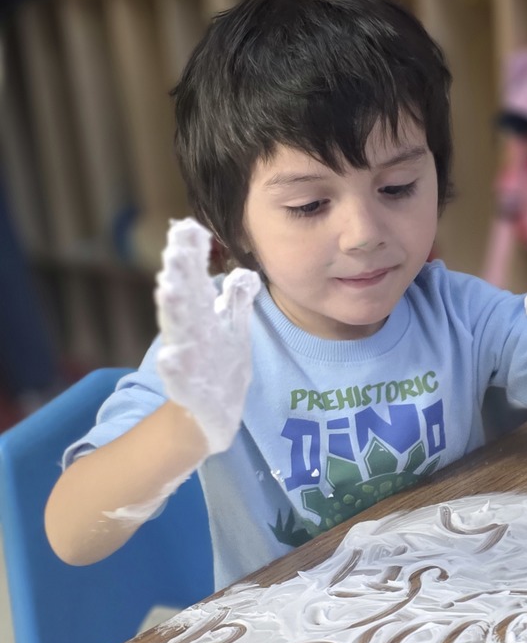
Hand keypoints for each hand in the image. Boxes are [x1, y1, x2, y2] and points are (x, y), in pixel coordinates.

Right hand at [154, 217, 260, 454]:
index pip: (194, 279)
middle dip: (178, 275)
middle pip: (183, 299)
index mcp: (201, 317)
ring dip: (172, 311)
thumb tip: (244, 270)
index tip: (186, 227)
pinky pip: (179, 378)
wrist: (211, 415)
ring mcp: (187, 360)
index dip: (190, 255)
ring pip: (177, 332)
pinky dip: (173, 367)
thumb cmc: (220, 368)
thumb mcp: (232, 331)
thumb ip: (235, 301)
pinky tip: (168, 356)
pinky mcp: (188, 389)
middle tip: (174, 249)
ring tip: (167, 289)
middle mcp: (190, 333)